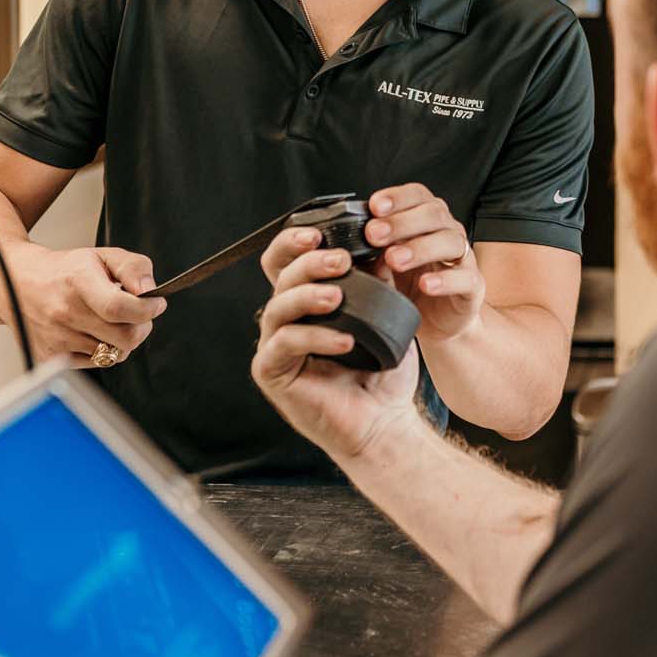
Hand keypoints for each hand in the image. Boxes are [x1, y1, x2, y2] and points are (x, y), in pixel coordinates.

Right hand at [1, 243, 166, 368]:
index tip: (156, 304)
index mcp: (78, 281)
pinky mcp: (51, 358)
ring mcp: (56, 338)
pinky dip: (101, 350)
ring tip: (108, 320)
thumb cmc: (64, 270)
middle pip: (125, 338)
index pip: (119, 307)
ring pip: (113, 354)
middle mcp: (64, 312)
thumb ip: (133, 267)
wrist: (14, 283)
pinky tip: (91, 332)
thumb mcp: (101, 255)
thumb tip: (150, 290)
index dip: (147, 310)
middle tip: (136, 314)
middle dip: (141, 326)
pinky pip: (95, 363)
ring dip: (120, 339)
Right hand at [252, 226, 419, 463]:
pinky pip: (286, 344)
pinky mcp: (272, 373)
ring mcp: (274, 347)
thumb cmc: (380, 374)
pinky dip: (315, 337)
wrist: (384, 423)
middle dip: (308, 263)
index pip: (287, 262)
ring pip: (278, 307)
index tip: (321, 233)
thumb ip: (378, 285)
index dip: (294, 242)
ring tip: (338, 296)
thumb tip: (381, 247)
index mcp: (305, 303)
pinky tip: (343, 340)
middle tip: (341, 260)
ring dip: (308, 295)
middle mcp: (284, 321)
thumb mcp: (384, 320)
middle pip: (281, 278)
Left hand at [364, 184, 483, 349]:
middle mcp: (447, 232)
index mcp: (426, 220)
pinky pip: (465, 278)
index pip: (416, 195)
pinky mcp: (473, 286)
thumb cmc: (410, 286)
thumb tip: (351, 246)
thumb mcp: (384, 267)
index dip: (396, 197)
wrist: (436, 323)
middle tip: (374, 234)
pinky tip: (425, 285)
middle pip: (432, 214)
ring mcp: (463, 258)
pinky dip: (445, 280)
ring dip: (420, 248)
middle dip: (401, 222)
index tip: (374, 206)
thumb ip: (372, 254)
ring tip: (395, 259)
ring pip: (449, 241)